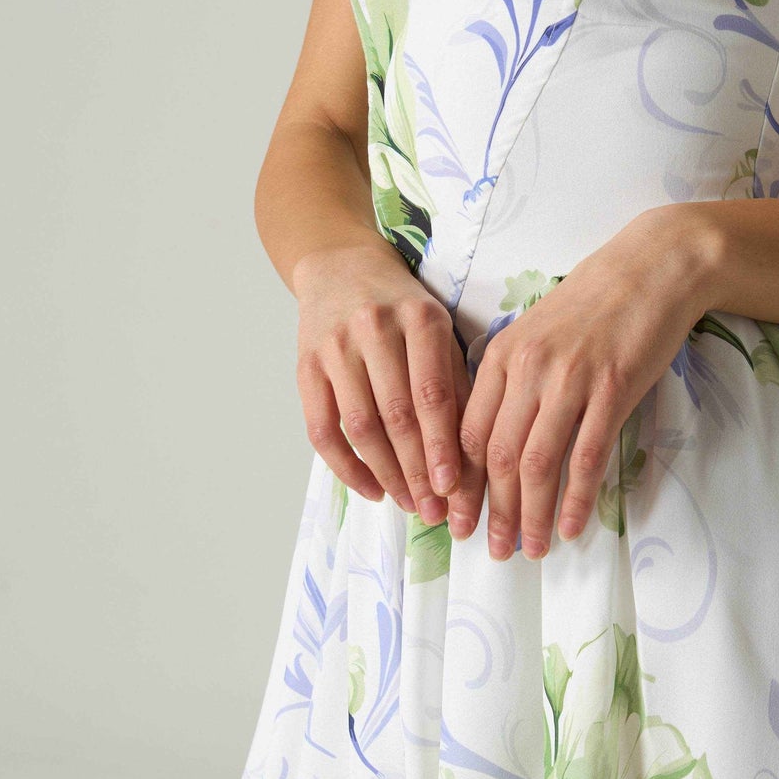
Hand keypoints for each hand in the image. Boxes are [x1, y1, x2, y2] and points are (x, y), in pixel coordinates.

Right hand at [293, 241, 470, 521]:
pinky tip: (371, 488)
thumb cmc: (403, 308)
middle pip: (397, 415)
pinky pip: (322, 429)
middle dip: (417, 470)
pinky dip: (346, 466)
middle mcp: (375, 329)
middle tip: (435, 511)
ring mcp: (335, 347)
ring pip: (360, 426)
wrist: (340, 267)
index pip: (432, 394)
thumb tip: (473, 453)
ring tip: (409, 505)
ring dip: (386, 474)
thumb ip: (456, 382)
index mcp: (420, 319)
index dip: (442, 446)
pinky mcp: (305, 366)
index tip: (453, 488)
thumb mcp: (440, 330)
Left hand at [447, 209, 716, 558]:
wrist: (653, 267)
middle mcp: (528, 369)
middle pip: (497, 455)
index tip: (460, 517)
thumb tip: (490, 435)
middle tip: (490, 549)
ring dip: (531, 515)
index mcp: (501, 355)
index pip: (467, 432)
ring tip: (530, 549)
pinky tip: (570, 525)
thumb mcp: (536, 330)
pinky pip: (587, 457)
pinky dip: (575, 498)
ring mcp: (570, 379)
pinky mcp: (613, 389)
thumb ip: (511, 377)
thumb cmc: (595, 300)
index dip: (461, 483)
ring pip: (538, 463)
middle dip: (491, 510)